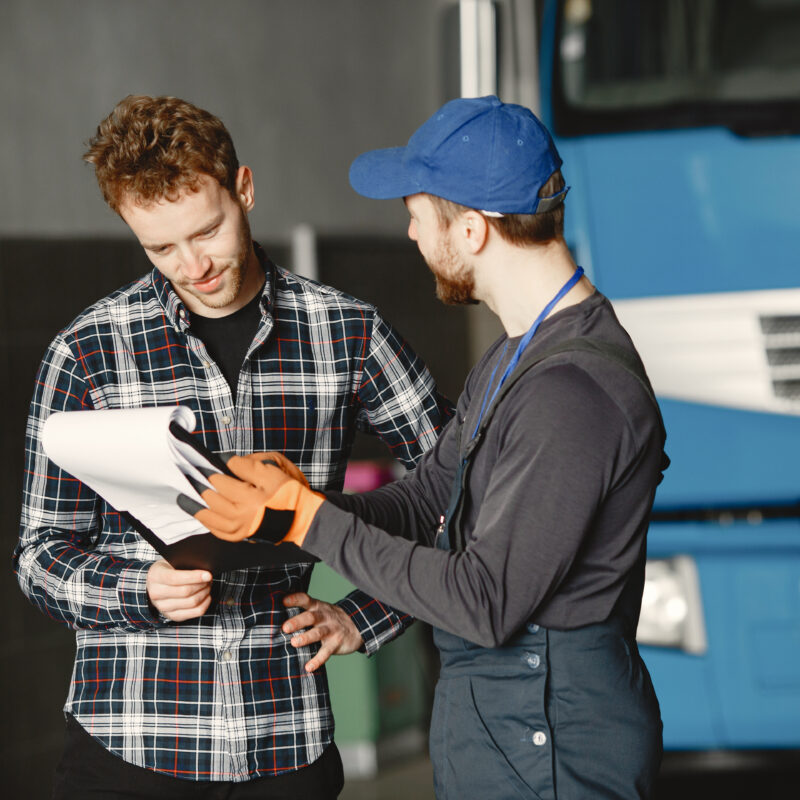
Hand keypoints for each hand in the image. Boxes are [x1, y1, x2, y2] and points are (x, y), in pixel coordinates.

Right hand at [147, 559, 211, 621]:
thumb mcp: (171, 561)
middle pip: (185, 592)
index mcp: (155, 576)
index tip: (208, 575)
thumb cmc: (168, 569)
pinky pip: (195, 612)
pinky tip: (206, 596)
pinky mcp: (172, 616)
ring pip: (192, 602)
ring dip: (204, 593)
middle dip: (202, 584)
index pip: (175, 578)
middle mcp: (156, 593)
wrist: (156, 584)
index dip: (194, 577)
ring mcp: (163, 607)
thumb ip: (184, 563)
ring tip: (207, 585)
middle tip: (208, 578)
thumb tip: (203, 569)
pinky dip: (205, 603)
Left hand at [178, 456, 323, 545]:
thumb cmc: (290, 492)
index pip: (221, 479)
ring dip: (195, 505)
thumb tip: (226, 461)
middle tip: (186, 475)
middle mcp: (241, 515)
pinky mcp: (240, 536)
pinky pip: (216, 530)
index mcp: (250, 497)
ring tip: (183, 496)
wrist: (302, 518)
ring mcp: (239, 528)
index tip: (201, 461)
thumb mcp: (274, 470)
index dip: (210, 469)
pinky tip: (200, 513)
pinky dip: (206, 521)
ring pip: (209, 516)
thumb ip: (248, 465)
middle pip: (211, 497)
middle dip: (198, 484)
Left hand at [282, 592, 363, 672]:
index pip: (306, 600)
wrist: (358, 625)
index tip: (283, 601)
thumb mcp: (321, 610)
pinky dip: (317, 660)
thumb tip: (277, 619)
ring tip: (294, 643)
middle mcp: (324, 617)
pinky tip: (309, 667)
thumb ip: (304, 612)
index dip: (295, 599)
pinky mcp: (336, 643)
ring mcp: (331, 630)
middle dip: (297, 621)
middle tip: (285, 627)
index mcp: (318, 607)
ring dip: (306, 638)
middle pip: (310, 617)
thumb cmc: (330, 619)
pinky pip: (326, 652)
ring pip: (318, 633)